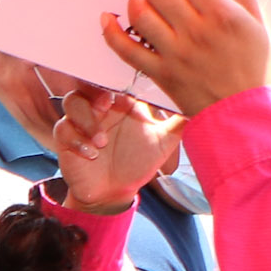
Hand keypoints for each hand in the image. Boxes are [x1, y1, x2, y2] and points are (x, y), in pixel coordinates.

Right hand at [52, 87, 177, 213]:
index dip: (118, 78)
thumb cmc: (138, 163)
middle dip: (95, 91)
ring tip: (101, 140)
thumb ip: (179, 122)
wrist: (115, 192)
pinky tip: (91, 153)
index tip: (128, 91)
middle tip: (107, 104)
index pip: (117, 79)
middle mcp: (101, 108)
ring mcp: (81, 122)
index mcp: (123, 102)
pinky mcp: (66, 140)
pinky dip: (76, 140)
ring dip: (85, 119)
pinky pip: (63, 129)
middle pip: (89, 83)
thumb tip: (207, 105)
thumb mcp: (165, 142)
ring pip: (72, 102)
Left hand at [100, 0, 270, 122]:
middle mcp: (196, 32)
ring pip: (141, 14)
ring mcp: (174, 53)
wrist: (243, 114)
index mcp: (223, 16)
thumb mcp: (258, 23)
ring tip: (146, 5)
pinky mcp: (158, 73)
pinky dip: (111, 32)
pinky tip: (107, 19)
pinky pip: (126, 49)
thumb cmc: (254, 70)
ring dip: (138, 3)